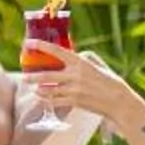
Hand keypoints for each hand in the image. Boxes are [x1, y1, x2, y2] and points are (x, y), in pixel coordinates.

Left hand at [25, 43, 144, 138]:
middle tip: (25, 75)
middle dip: (32, 76)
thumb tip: (72, 55)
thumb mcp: (98, 65)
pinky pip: (54, 101)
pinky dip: (45, 99)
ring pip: (48, 90)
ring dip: (38, 89)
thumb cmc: (110, 82)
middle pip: (46, 75)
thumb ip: (84, 58)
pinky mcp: (74, 102)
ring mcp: (73, 90)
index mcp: (81, 62)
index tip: (29, 43)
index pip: (57, 51)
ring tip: (32, 87)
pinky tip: (40, 97)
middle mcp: (75, 75)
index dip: (41, 46)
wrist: (119, 102)